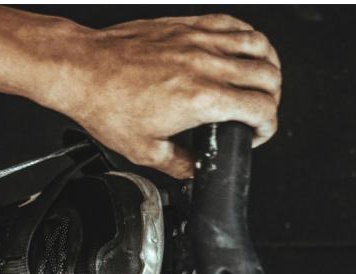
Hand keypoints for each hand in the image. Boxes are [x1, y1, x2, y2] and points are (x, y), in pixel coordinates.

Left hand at [59, 14, 281, 178]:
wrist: (82, 70)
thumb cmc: (106, 104)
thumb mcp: (144, 151)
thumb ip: (179, 164)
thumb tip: (195, 169)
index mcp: (200, 99)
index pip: (261, 108)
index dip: (268, 127)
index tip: (255, 134)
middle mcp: (205, 65)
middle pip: (268, 76)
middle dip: (273, 100)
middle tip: (258, 113)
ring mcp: (197, 41)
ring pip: (259, 45)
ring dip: (268, 66)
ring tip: (261, 82)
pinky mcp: (187, 26)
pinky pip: (232, 23)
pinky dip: (248, 37)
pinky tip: (243, 49)